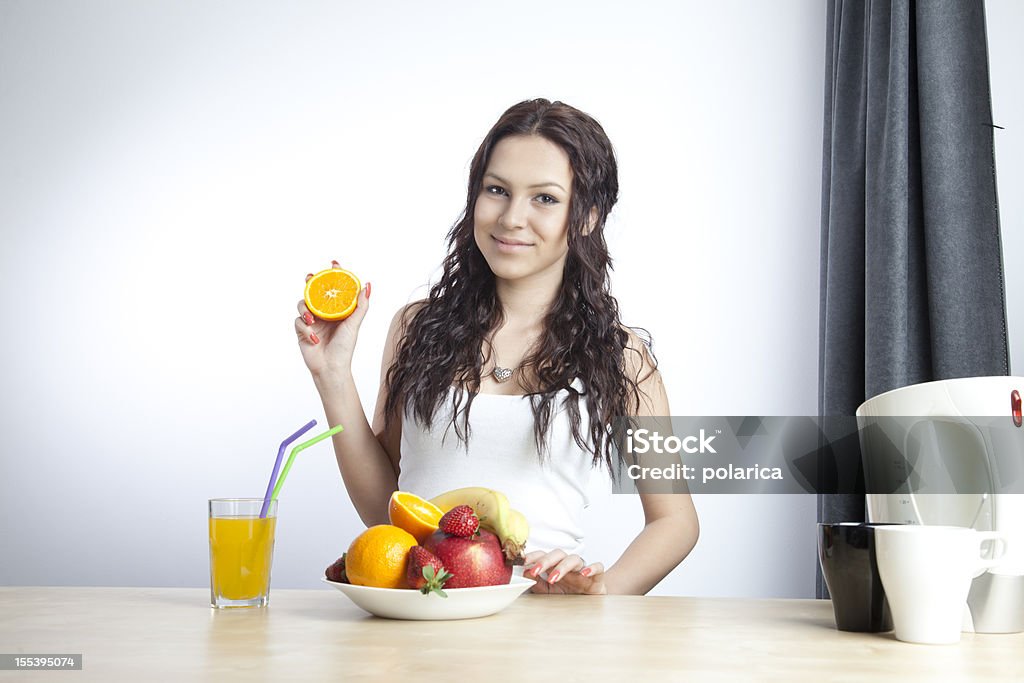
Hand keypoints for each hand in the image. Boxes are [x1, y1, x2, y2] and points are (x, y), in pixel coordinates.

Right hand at [294, 261, 370, 379]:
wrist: (331, 368)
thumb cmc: (345, 348)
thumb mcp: (354, 324)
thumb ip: (360, 306)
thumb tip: (367, 285)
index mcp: (336, 310)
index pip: (333, 288)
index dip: (332, 275)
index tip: (334, 263)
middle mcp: (323, 313)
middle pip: (314, 291)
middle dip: (310, 282)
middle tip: (310, 277)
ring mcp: (312, 321)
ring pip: (302, 304)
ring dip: (305, 309)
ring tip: (312, 319)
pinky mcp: (302, 331)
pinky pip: (299, 322)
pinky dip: (305, 329)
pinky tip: (314, 338)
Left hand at [523, 549, 606, 594]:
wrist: (592, 603)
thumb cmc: (570, 595)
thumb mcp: (550, 592)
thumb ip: (538, 584)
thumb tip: (525, 573)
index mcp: (556, 566)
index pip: (544, 555)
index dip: (533, 556)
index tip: (521, 562)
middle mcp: (568, 565)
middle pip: (557, 554)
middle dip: (545, 561)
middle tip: (534, 571)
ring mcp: (582, 569)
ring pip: (574, 559)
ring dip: (562, 567)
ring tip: (553, 578)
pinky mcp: (598, 576)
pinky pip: (598, 567)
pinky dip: (592, 568)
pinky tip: (584, 573)